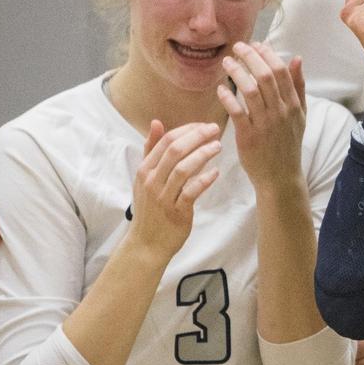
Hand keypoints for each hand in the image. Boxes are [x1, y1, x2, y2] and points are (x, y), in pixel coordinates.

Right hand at [128, 120, 220, 259]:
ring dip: (203, 155)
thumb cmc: (150, 207)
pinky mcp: (176, 211)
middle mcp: (152, 181)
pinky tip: (216, 173)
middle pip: (175, 151)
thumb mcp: (145, 177)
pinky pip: (191, 192)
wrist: (146, 243)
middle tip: (215, 129)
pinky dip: (204, 180)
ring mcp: (163, 197)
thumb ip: (151, 150)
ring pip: (183, 169)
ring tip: (218, 146)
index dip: (187, 130)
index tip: (204, 125)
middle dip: (197, 136)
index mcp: (145, 170)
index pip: (166, 141)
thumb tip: (157, 122)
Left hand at [218, 42, 306, 187]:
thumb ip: (299, 86)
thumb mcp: (300, 114)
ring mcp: (265, 124)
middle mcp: (281, 112)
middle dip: (250, 57)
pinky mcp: (249, 136)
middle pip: (265, 76)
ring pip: (250, 90)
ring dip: (237, 72)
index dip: (267, 54)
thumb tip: (297, 58)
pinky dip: (228, 97)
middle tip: (237, 47)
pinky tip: (221, 87)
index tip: (255, 44)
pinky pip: (237, 112)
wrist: (281, 177)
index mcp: (293, 104)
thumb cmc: (288, 144)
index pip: (281, 71)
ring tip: (226, 62)